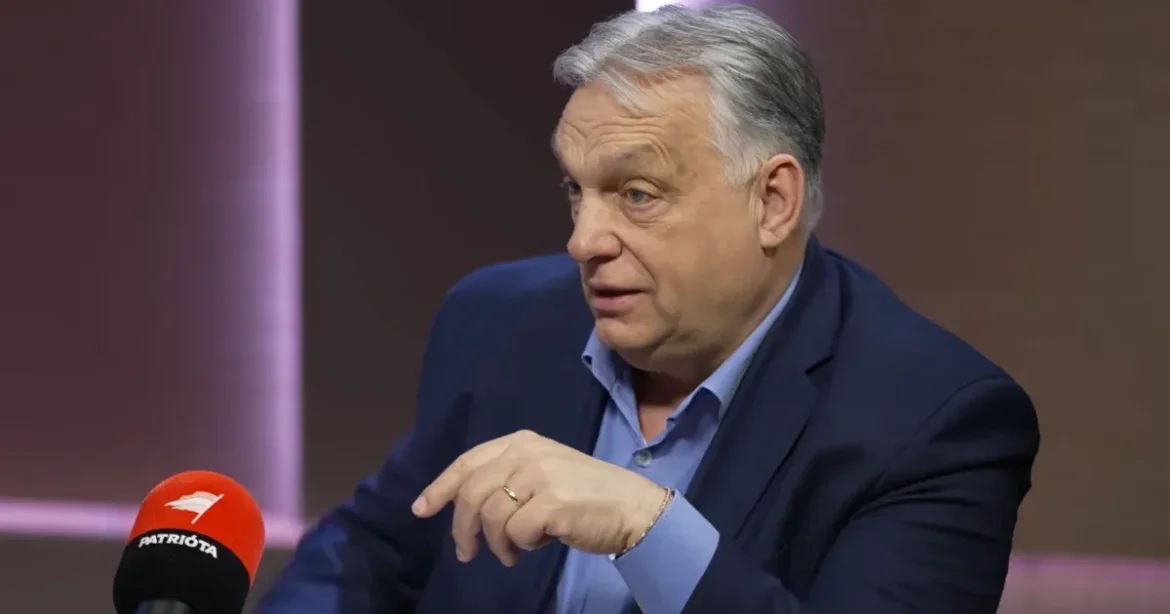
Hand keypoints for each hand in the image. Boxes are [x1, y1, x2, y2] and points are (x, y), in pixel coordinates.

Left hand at [411, 430, 667, 565]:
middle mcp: (526, 452)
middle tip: (467, 553)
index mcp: (521, 441)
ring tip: (513, 553)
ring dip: (497, 543)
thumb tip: (464, 506)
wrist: (631, 506)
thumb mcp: (544, 472)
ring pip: (490, 516)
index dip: (440, 487)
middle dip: (461, 528)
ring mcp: (539, 475)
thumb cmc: (586, 494)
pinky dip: (521, 546)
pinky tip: (538, 545)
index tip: (421, 509)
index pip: (468, 462)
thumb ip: (507, 478)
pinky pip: (515, 533)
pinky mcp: (551, 502)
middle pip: (471, 492)